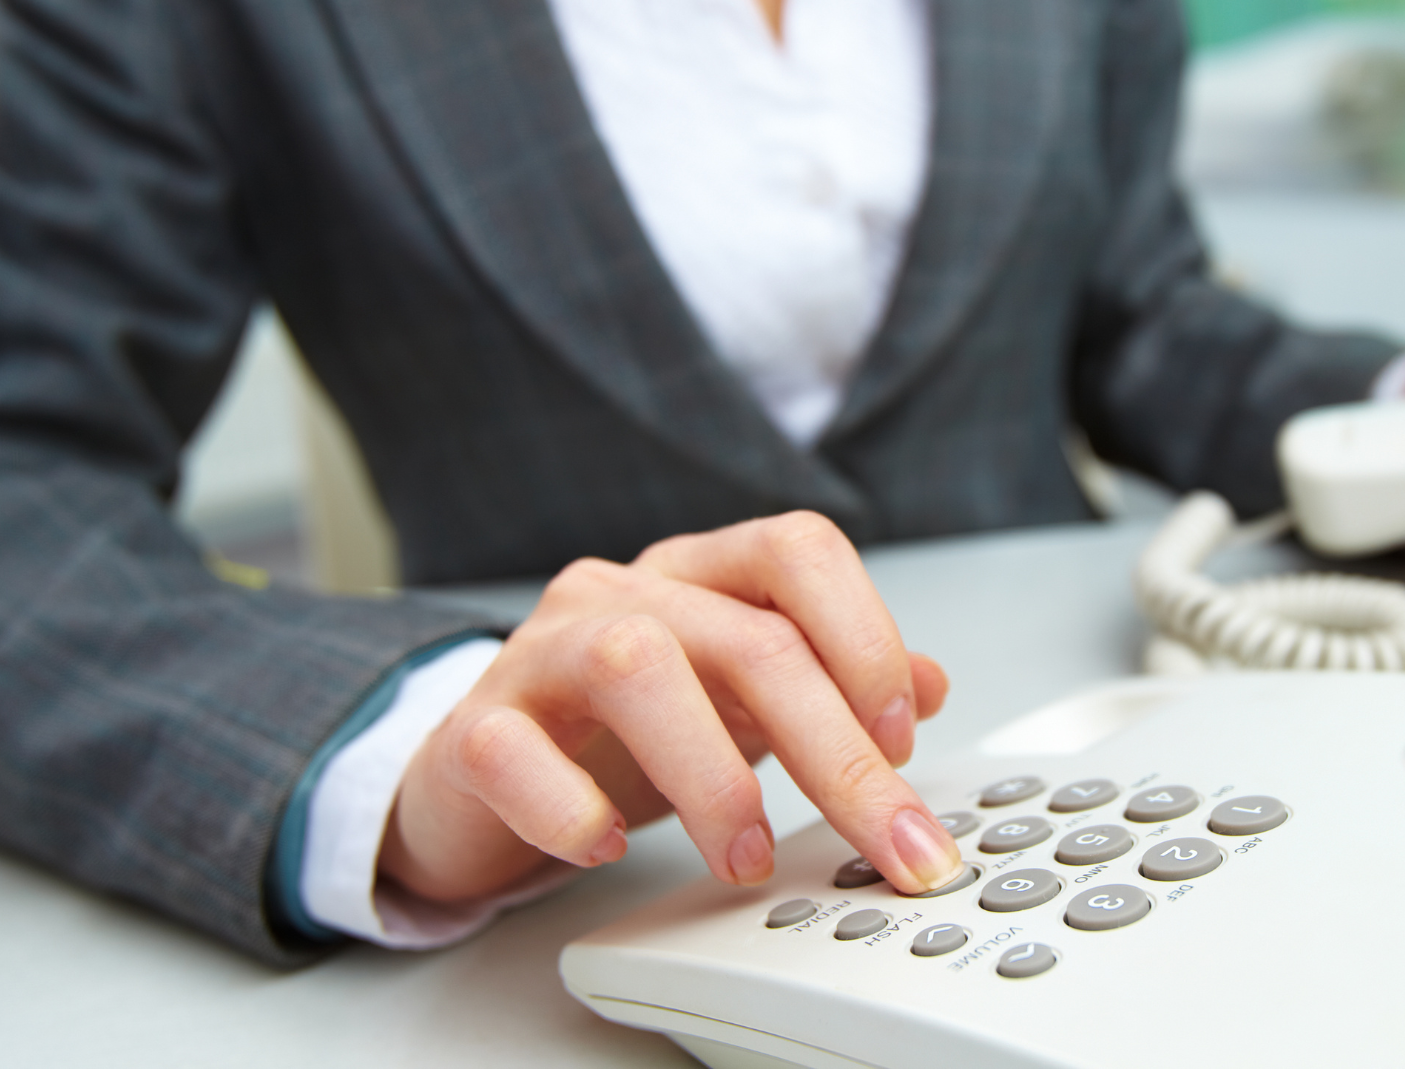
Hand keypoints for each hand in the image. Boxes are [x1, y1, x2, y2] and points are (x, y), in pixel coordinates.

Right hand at [378, 513, 960, 904]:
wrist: (477, 777)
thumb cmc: (618, 734)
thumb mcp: (740, 700)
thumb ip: (831, 682)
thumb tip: (934, 684)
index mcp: (698, 574)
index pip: (798, 550)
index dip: (865, 635)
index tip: (903, 736)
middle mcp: (621, 594)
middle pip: (747, 637)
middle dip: (835, 750)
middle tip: (885, 840)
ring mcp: (539, 653)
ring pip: (635, 664)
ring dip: (713, 774)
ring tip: (745, 854)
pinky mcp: (470, 731)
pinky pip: (512, 751)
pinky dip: (568, 805)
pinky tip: (606, 846)